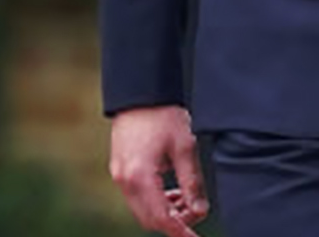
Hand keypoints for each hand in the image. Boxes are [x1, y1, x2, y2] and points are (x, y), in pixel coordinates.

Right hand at [108, 105, 209, 236]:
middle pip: (149, 219)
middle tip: (196, 210)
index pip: (161, 218)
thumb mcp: (185, 147)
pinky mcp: (119, 170)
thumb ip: (191, 182)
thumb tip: (199, 210)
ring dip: (165, 212)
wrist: (140, 95)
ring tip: (186, 198)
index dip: (180, 231)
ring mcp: (119, 176)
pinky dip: (155, 201)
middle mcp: (124, 180)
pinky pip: (137, 198)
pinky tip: (172, 191)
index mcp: (140, 176)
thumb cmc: (163, 116)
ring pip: (142, 210)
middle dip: (174, 222)